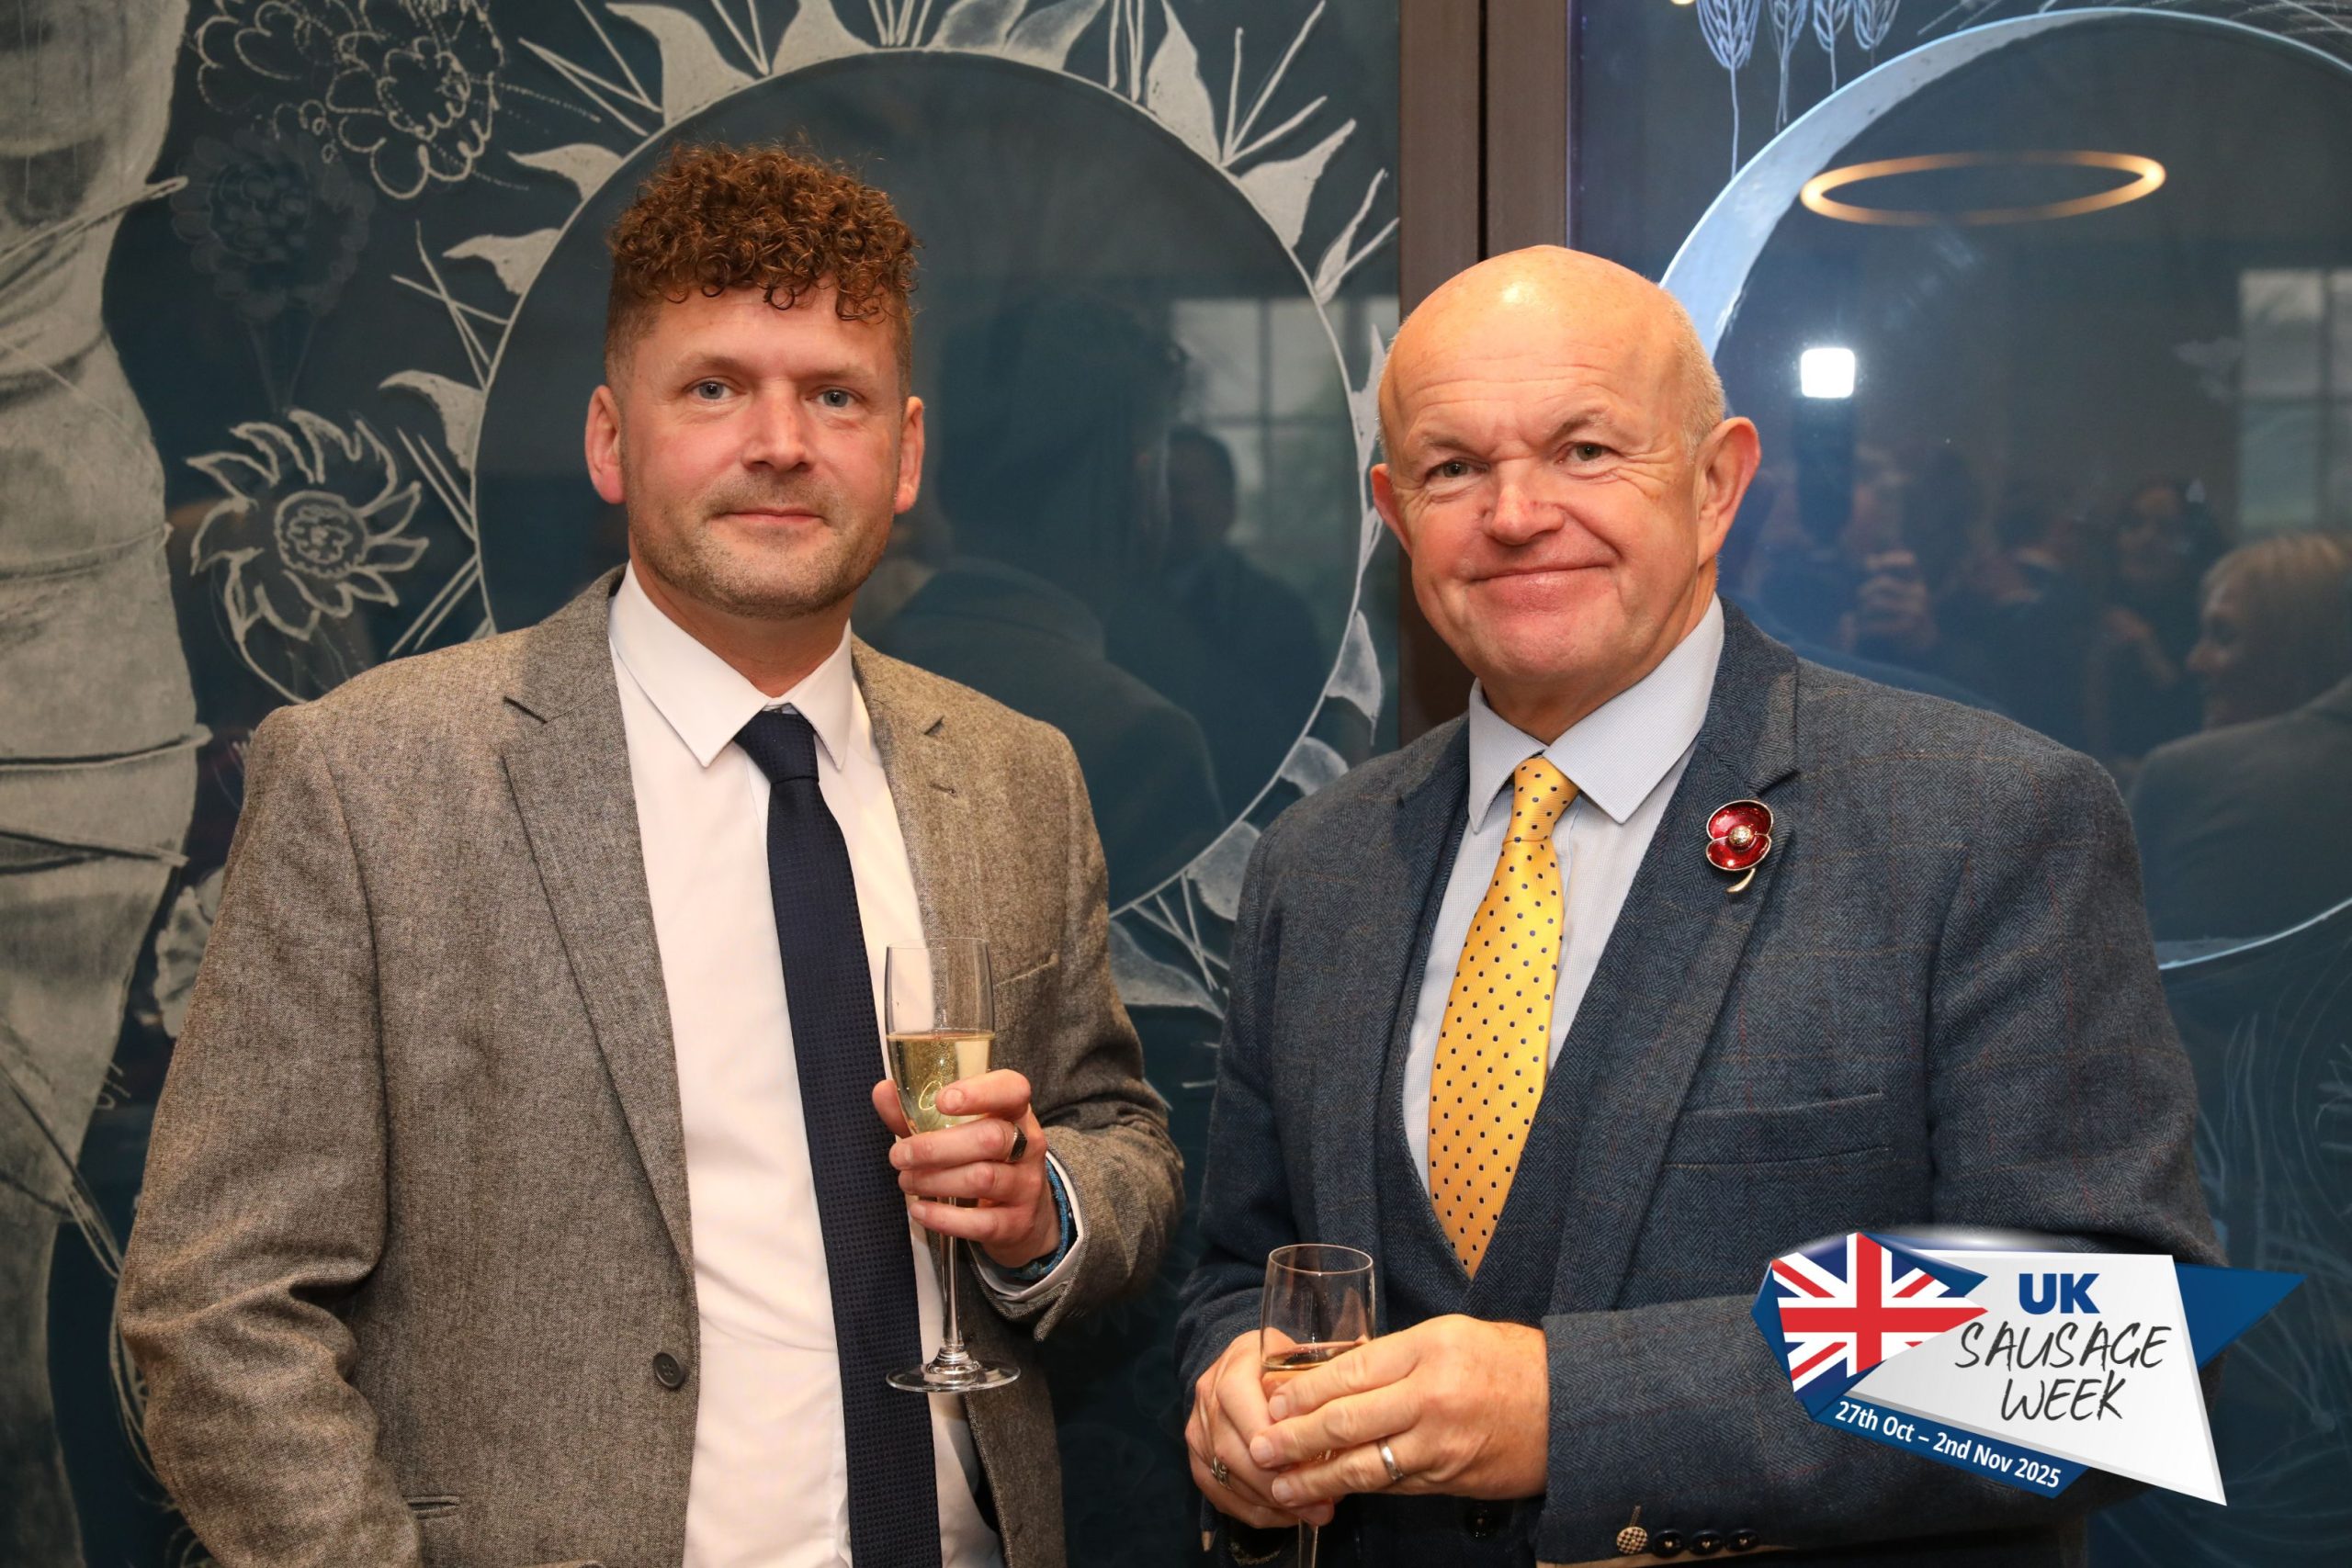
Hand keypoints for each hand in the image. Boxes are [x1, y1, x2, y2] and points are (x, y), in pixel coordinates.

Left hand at [870, 1069, 1058, 1269]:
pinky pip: (981, 1222)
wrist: (1026, 1214)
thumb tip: (883, 1091)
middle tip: (900, 1155)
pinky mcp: (1017, 1223)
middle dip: (937, 1147)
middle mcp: (1028, 1145)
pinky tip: (920, 1210)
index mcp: (1015, 1113)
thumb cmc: (985, 1161)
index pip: (1013, 1090)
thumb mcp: (961, 1132)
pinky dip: (944, 1218)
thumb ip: (921, 1114)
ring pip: (983, 1179)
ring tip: (907, 1180)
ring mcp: (1026, 1186)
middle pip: (991, 1138)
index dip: (980, 1092)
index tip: (942, 1100)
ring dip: (935, 1180)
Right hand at [1186, 1329, 1334, 1530]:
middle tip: (1324, 1502)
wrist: (1237, 1370)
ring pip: (1230, 1478)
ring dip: (1274, 1502)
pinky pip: (1222, 1497)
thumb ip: (1323, 1366)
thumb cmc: (1279, 1364)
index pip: (1246, 1406)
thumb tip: (1366, 1358)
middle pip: (1235, 1450)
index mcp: (1234, 1367)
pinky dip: (1258, 1512)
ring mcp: (1198, 1433)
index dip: (1279, 1439)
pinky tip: (1290, 1516)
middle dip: (1280, 1483)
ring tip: (1315, 1512)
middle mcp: (1207, 1399)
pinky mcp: (1197, 1462)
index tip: (1318, 1460)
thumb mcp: (1299, 1353)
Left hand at [1248, 1315, 1548, 1507]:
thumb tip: (1338, 1372)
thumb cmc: (1510, 1362)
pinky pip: (1394, 1485)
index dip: (1305, 1390)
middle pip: (1348, 1421)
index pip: (1351, 1372)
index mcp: (1430, 1350)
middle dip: (1296, 1439)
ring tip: (1282, 1486)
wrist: (1571, 1408)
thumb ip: (1398, 1355)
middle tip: (1260, 1448)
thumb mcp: (1452, 1336)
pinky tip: (1332, 1490)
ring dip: (1317, 1478)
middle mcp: (1432, 1398)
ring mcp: (1441, 1445)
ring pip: (1366, 1465)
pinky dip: (1359, 1488)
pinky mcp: (1450, 1479)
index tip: (1272, 1400)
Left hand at [1853, 549, 1936, 654]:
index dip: (1891, 559)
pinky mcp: (1907, 628)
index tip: (1869, 562)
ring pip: (1877, 602)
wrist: (1922, 640)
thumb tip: (1868, 559)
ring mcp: (1915, 611)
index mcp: (1917, 582)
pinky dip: (1863, 626)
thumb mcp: (1901, 591)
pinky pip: (1877, 624)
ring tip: (1860, 614)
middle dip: (1865, 589)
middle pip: (1883, 583)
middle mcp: (1919, 593)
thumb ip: (1887, 577)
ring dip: (1863, 609)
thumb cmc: (1903, 611)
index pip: (1910, 563)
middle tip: (1858, 597)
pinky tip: (1857, 629)